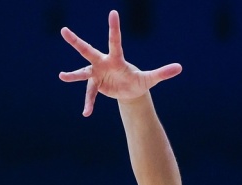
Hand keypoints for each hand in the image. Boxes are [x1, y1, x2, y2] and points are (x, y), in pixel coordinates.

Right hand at [59, 10, 181, 115]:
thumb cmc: (138, 80)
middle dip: (76, 42)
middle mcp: (104, 63)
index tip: (113, 13)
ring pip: (82, 72)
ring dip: (73, 75)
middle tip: (64, 30)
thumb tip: (180, 68)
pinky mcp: (96, 85)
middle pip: (88, 51)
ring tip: (62, 76)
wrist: (130, 91)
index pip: (115, 41)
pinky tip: (87, 114)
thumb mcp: (150, 79)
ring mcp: (98, 74)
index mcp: (117, 59)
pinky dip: (89, 104)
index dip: (114, 28)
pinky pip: (90, 95)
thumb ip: (163, 73)